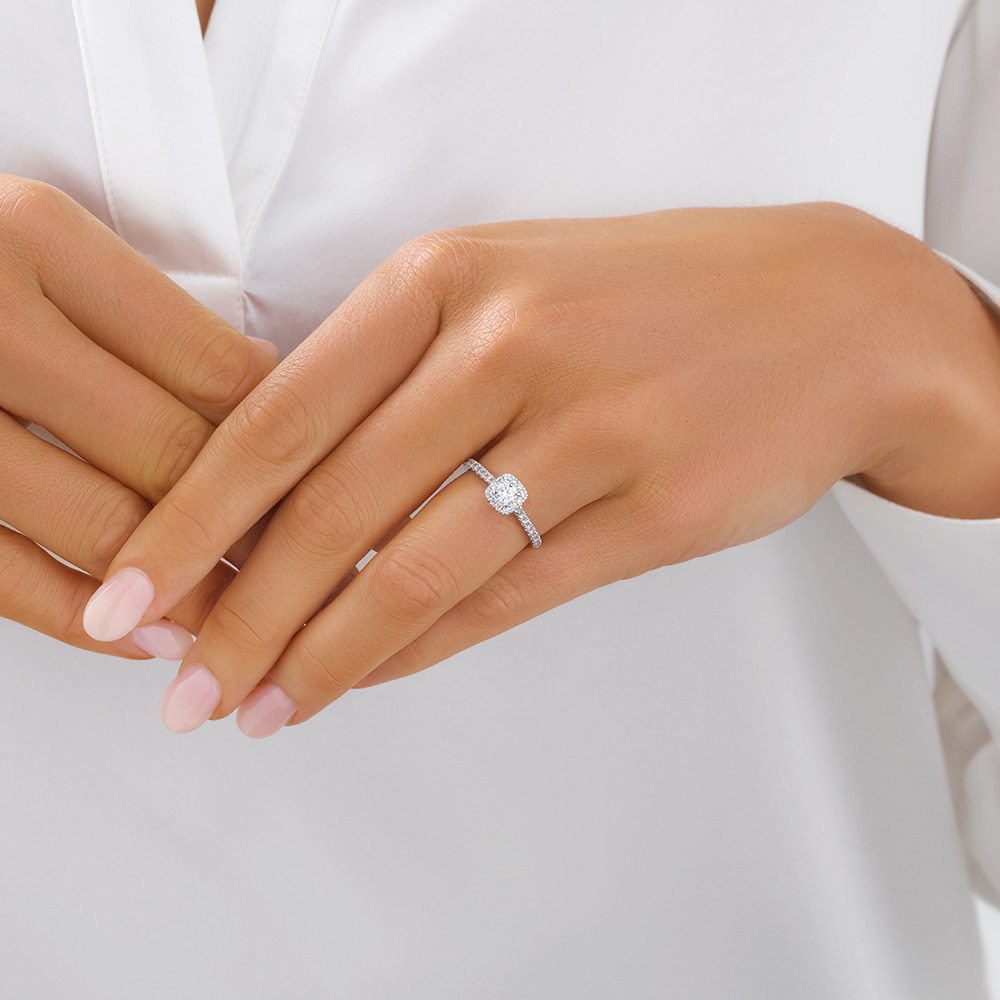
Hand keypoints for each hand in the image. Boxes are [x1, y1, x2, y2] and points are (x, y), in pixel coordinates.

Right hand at [0, 176, 276, 656]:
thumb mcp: (35, 241)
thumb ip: (142, 313)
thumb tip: (269, 387)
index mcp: (33, 239)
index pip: (216, 367)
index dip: (290, 441)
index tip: (329, 483)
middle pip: (171, 451)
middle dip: (255, 525)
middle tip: (313, 565)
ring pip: (104, 524)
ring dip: (191, 587)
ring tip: (249, 616)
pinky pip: (10, 579)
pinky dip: (92, 621)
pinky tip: (149, 638)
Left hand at [89, 202, 999, 731]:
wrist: (832, 314)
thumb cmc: (652, 300)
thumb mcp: (511, 287)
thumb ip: (397, 378)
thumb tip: (286, 500)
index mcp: (448, 275)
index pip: (280, 413)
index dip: (195, 517)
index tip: (138, 591)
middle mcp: (510, 343)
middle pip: (331, 508)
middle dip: (241, 613)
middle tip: (184, 685)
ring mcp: (591, 426)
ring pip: (415, 567)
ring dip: (324, 654)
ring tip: (262, 707)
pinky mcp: (656, 508)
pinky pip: (508, 598)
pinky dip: (422, 651)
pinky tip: (368, 680)